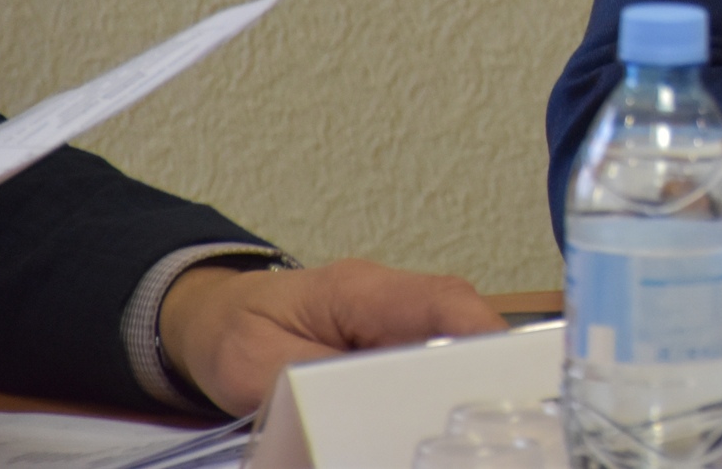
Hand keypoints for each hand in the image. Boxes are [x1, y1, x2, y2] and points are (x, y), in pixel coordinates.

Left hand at [158, 257, 504, 415]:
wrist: (216, 320)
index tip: (505, 378)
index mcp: (362, 290)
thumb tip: (371, 405)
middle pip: (463, 326)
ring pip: (456, 347)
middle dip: (486, 369)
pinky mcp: (396, 347)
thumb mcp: (259, 365)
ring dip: (466, 385)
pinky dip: (442, 394)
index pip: (442, 301)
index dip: (481, 335)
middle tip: (491, 422)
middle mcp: (394, 299)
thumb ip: (317, 380)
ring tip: (470, 431)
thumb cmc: (234, 333)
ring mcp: (400, 322)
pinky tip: (437, 426)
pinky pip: (434, 365)